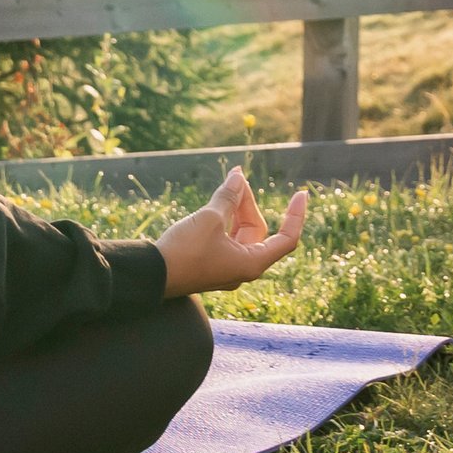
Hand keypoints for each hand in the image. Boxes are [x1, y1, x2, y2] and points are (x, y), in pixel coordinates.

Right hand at [156, 167, 308, 296]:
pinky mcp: (211, 264)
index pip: (287, 239)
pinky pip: (226, 238)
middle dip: (248, 203)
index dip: (296, 215)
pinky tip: (218, 204)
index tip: (301, 194)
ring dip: (236, 209)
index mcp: (252, 263)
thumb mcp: (209, 219)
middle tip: (237, 178)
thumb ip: (229, 197)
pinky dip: (225, 220)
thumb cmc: (184, 251)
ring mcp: (226, 268)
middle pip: (257, 230)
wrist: (151, 275)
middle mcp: (243, 268)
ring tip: (228, 185)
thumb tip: (239, 178)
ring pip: (240, 233)